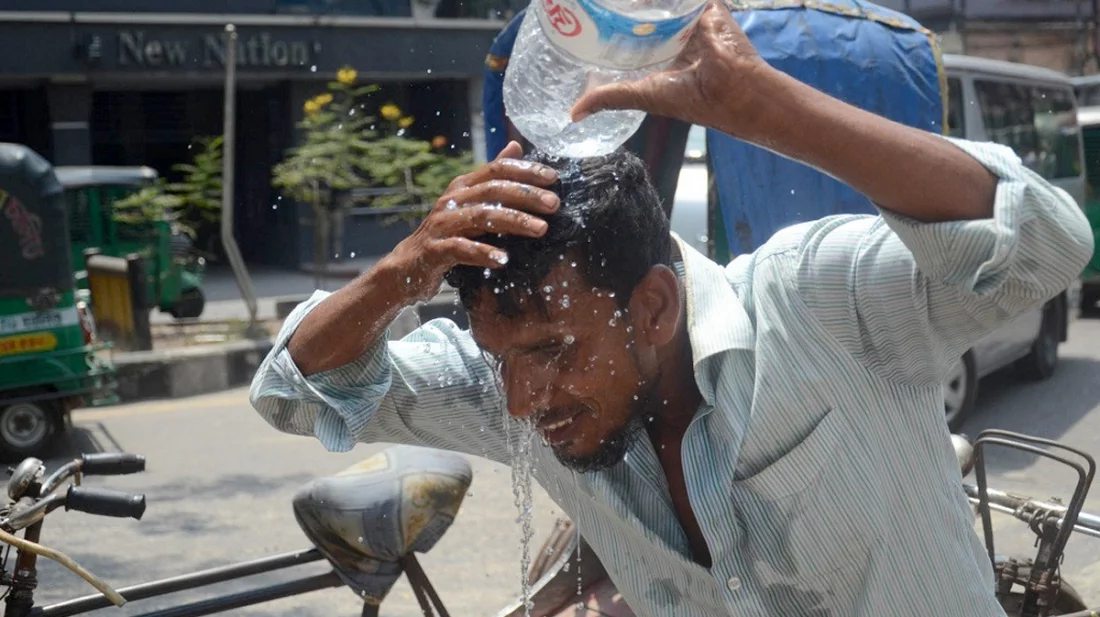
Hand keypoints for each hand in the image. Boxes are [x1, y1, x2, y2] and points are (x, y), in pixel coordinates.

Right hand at [384, 141, 559, 302]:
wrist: (408, 266)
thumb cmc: (446, 234)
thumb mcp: (469, 203)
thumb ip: (492, 177)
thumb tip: (515, 146)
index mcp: (462, 187)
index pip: (496, 169)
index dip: (525, 170)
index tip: (553, 178)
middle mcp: (451, 201)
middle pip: (492, 190)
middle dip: (526, 195)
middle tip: (554, 204)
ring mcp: (441, 225)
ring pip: (480, 217)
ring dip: (513, 221)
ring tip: (540, 229)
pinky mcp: (434, 250)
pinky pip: (461, 249)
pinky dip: (483, 253)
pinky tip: (504, 259)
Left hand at [570, 0, 772, 138]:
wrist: (734, 88)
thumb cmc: (692, 97)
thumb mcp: (643, 95)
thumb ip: (609, 98)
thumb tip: (574, 114)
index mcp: (662, 54)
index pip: (632, 36)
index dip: (611, 30)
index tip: (585, 22)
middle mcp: (676, 35)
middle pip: (645, 14)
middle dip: (624, 10)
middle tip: (594, 3)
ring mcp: (691, 18)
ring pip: (662, 3)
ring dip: (645, 3)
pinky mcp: (706, 4)